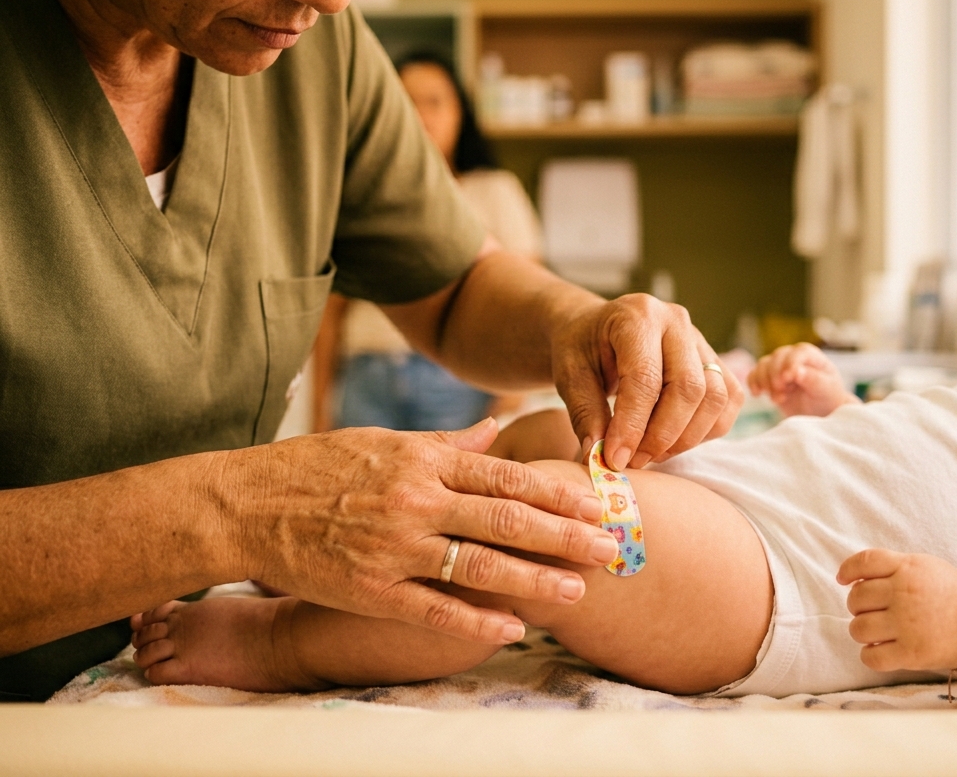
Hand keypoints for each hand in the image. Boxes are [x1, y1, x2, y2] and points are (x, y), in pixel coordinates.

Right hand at [231, 419, 618, 645]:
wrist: (246, 503)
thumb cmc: (316, 466)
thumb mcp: (383, 439)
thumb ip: (447, 442)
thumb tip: (497, 428)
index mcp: (422, 460)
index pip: (505, 476)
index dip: (556, 492)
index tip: (597, 503)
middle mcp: (415, 500)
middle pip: (506, 518)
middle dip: (565, 536)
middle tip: (610, 548)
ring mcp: (393, 547)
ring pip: (478, 564)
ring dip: (533, 580)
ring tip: (577, 591)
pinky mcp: (369, 589)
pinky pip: (432, 609)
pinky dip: (475, 621)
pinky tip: (512, 629)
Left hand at [549, 294, 743, 469]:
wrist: (598, 330)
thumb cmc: (582, 349)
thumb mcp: (569, 374)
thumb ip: (585, 413)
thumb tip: (599, 454)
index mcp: (637, 316)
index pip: (645, 378)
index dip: (633, 425)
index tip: (615, 458)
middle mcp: (677, 321)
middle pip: (688, 388)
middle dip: (662, 436)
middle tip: (634, 461)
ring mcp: (701, 340)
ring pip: (715, 398)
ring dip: (686, 438)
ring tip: (650, 454)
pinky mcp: (715, 360)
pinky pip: (728, 401)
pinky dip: (706, 431)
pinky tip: (673, 441)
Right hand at [746, 343, 855, 416]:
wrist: (818, 412)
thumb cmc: (827, 398)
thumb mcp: (825, 390)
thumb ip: (813, 379)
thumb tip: (796, 371)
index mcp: (811, 355)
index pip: (798, 352)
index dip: (790, 363)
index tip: (787, 379)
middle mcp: (792, 356)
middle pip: (777, 357)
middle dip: (776, 377)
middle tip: (782, 397)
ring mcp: (779, 365)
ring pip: (763, 365)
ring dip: (766, 383)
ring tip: (778, 400)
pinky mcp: (768, 376)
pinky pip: (754, 373)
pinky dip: (754, 383)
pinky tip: (758, 394)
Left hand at [837, 549, 956, 672]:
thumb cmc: (946, 592)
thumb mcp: (922, 566)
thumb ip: (890, 566)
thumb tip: (851, 576)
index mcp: (907, 569)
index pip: (864, 562)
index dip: (847, 570)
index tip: (843, 580)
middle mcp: (905, 594)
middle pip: (856, 598)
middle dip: (858, 605)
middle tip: (872, 610)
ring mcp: (907, 625)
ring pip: (858, 629)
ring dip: (862, 631)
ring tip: (877, 631)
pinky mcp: (911, 653)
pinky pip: (871, 657)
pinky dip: (870, 655)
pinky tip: (880, 650)